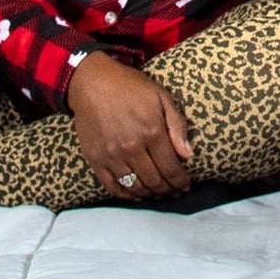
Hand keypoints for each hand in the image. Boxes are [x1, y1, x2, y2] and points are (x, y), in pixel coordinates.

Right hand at [66, 52, 193, 198]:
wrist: (92, 82)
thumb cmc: (129, 87)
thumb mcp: (161, 97)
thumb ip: (177, 126)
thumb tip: (188, 154)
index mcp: (151, 131)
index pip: (171, 168)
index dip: (181, 181)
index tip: (186, 185)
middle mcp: (131, 147)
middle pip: (155, 181)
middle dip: (169, 191)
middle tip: (175, 192)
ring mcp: (112, 156)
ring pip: (135, 187)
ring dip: (150, 195)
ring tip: (159, 194)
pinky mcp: (95, 159)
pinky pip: (112, 186)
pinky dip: (127, 195)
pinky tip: (136, 194)